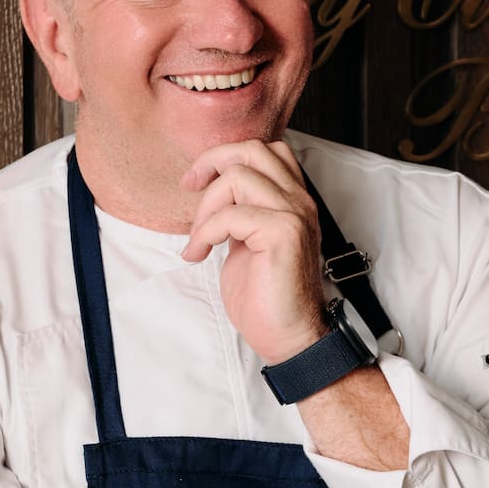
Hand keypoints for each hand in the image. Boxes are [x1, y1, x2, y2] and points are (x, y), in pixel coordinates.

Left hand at [179, 140, 326, 364]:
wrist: (288, 337)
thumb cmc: (266, 298)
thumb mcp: (246, 243)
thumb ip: (239, 213)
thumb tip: (211, 196)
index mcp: (292, 201)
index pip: (264, 151)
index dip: (225, 156)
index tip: (197, 182)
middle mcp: (299, 202)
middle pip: (252, 149)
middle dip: (211, 163)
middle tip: (189, 189)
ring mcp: (294, 215)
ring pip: (238, 176)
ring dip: (206, 206)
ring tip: (198, 239)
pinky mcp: (283, 234)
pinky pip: (230, 215)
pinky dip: (204, 233)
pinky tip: (199, 254)